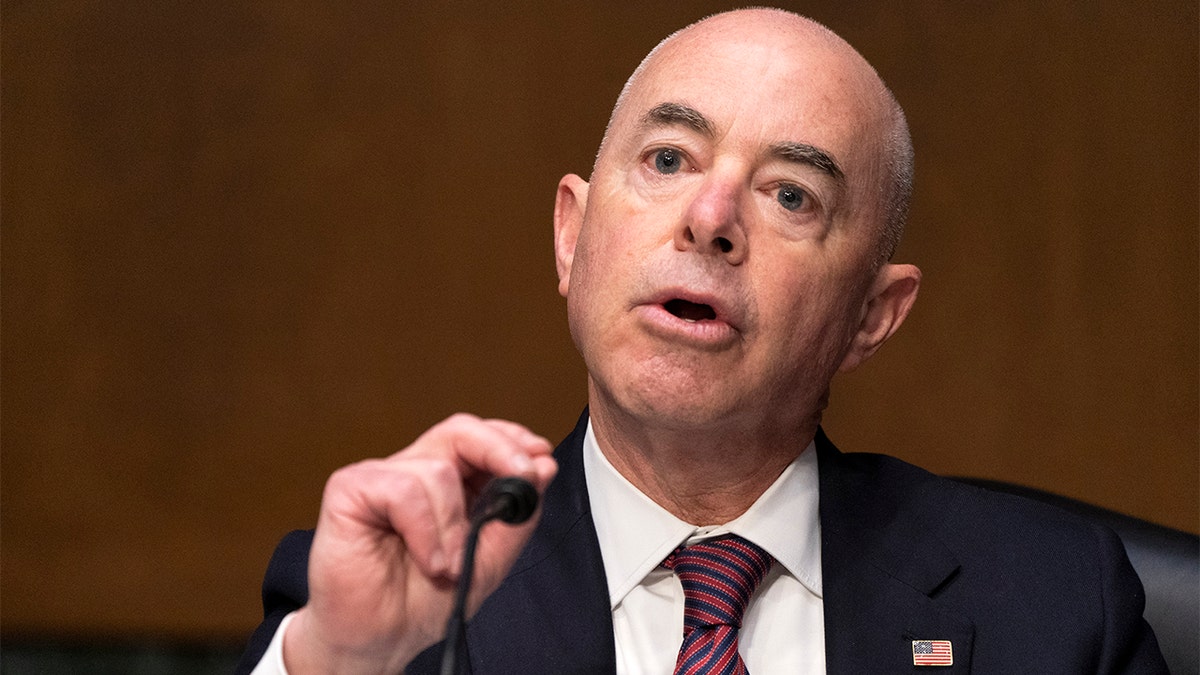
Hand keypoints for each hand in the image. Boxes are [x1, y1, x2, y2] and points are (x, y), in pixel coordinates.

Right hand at [282, 414, 557, 673]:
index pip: (479, 438)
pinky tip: (428, 561)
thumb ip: (516, 515)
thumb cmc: (422, 601)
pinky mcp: (351, 489)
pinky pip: (404, 489)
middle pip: (459, 431)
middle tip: (522, 477)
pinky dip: (425, 531)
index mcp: (447, 483)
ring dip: (455, 526)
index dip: (511, 439)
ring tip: (449, 566)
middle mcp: (414, 472)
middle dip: (499, 450)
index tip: (540, 456)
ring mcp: (381, 477)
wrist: (381, 640)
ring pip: (438, 469)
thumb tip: (542, 466)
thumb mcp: (489, 559)